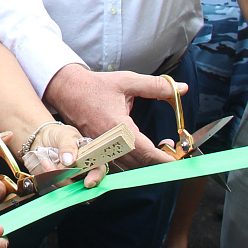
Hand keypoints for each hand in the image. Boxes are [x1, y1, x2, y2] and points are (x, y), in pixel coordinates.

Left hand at [21, 122, 109, 189]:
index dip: (96, 177)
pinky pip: (53, 183)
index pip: (98, 170)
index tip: (88, 182)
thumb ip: (68, 145)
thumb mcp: (65, 134)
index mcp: (89, 157)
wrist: (41, 137)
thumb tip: (69, 160)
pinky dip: (48, 175)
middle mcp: (81, 170)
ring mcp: (68, 177)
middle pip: (81, 183)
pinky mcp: (56, 180)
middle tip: (58, 170)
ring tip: (46, 161)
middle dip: (68, 178)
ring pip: (66, 185)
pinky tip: (44, 164)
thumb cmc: (58, 134)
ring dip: (55, 175)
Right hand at [43, 64, 180, 169]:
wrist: (67, 90)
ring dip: (146, 162)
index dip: (165, 158)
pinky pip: (117, 164)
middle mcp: (108, 142)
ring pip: (129, 167)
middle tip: (173, 150)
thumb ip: (156, 86)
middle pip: (139, 164)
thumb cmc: (95, 86)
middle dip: (159, 161)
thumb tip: (181, 89)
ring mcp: (101, 149)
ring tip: (160, 149)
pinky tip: (141, 150)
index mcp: (118, 127)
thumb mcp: (128, 81)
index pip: (146, 152)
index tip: (178, 159)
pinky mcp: (96, 150)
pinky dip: (132, 162)